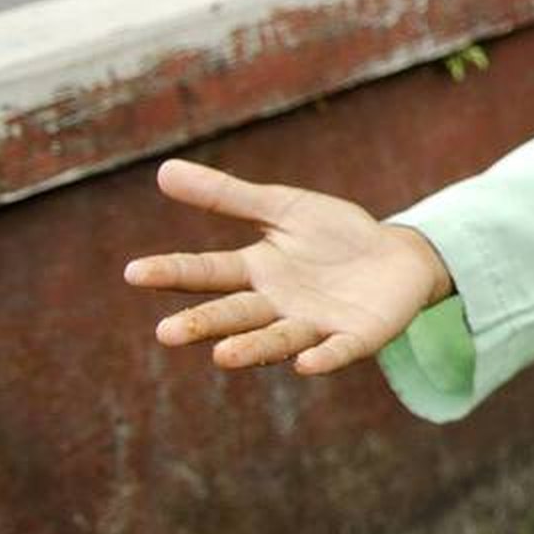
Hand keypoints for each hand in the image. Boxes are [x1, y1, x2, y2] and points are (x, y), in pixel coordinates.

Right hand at [126, 159, 453, 375]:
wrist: (399, 257)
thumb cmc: (334, 235)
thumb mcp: (283, 208)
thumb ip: (228, 196)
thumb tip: (163, 169)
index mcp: (255, 271)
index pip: (206, 271)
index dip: (173, 272)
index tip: (134, 272)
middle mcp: (277, 305)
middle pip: (235, 314)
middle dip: (204, 324)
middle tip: (166, 334)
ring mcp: (315, 325)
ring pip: (278, 339)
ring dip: (252, 349)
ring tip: (222, 356)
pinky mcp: (356, 337)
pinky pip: (337, 351)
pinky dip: (322, 358)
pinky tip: (305, 364)